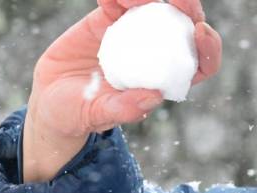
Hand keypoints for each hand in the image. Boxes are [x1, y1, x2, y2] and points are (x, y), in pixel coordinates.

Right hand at [22, 0, 221, 181]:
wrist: (48, 100)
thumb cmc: (78, 115)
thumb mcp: (97, 116)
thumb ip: (122, 109)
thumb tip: (153, 97)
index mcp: (164, 80)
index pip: (200, 63)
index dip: (208, 47)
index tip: (200, 31)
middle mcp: (155, 53)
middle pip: (183, 26)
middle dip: (187, 7)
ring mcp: (133, 33)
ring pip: (152, 7)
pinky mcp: (107, 20)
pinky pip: (117, 3)